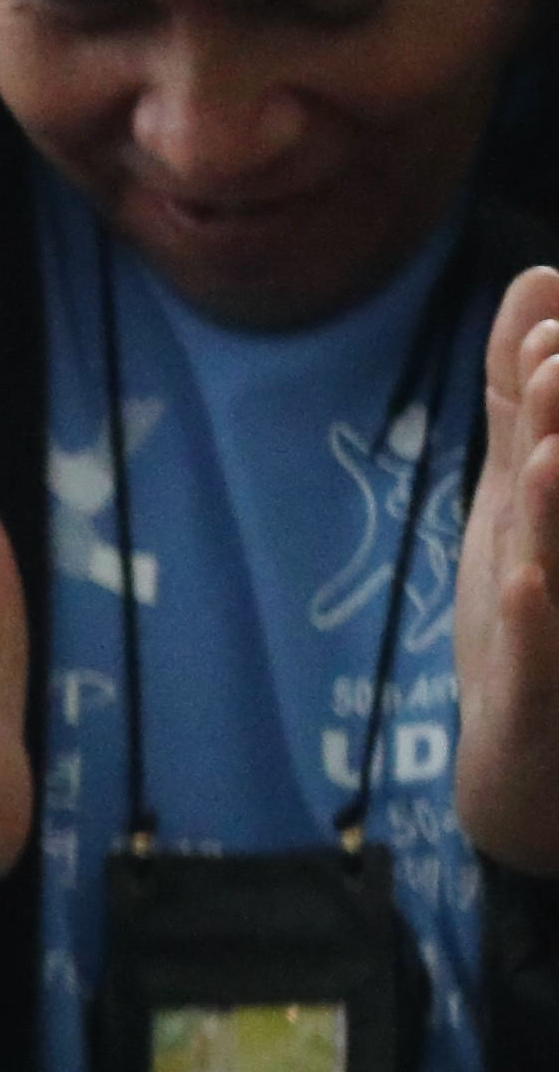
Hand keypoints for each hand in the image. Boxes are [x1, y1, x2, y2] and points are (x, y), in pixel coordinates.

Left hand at [461, 269, 558, 873]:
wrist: (536, 788)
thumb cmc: (539, 626)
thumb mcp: (517, 504)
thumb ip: (520, 401)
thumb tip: (539, 283)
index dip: (556, 400)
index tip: (547, 340)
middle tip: (553, 365)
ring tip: (545, 451)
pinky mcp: (541, 712)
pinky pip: (545, 666)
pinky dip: (538, 622)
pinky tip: (527, 580)